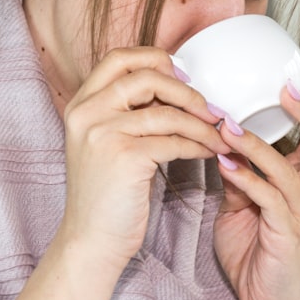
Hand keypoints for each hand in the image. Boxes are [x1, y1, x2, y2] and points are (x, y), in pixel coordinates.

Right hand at [58, 46, 229, 268]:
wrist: (91, 241)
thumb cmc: (106, 193)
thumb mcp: (105, 140)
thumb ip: (127, 110)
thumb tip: (176, 84)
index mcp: (81, 103)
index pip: (120, 58)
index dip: (156, 59)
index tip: (182, 77)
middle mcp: (87, 112)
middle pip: (147, 77)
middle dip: (186, 91)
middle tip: (209, 109)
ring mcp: (103, 133)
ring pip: (167, 112)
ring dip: (201, 124)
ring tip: (218, 135)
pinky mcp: (125, 157)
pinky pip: (174, 140)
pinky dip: (198, 145)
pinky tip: (207, 152)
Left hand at [213, 76, 299, 299]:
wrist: (262, 299)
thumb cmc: (254, 251)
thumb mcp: (241, 202)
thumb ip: (238, 173)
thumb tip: (221, 142)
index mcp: (299, 181)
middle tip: (286, 90)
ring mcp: (298, 213)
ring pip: (288, 169)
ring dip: (258, 145)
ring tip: (229, 128)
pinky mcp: (285, 234)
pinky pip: (269, 200)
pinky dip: (247, 179)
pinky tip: (226, 165)